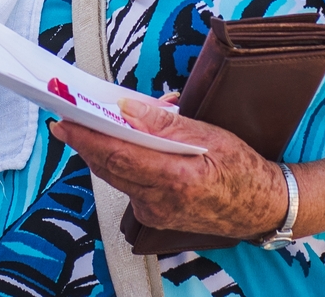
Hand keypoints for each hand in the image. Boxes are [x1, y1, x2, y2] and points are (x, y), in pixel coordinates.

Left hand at [52, 99, 290, 239]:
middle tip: (64, 116)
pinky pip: (127, 185)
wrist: (260, 208)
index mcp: (177, 178)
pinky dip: (120, 163)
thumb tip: (127, 107)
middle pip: (110, 167)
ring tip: (85, 124)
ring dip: (100, 150)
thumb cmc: (241, 168)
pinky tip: (118, 144)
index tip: (64, 121)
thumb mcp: (210, 134)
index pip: (119, 156)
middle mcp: (161, 201)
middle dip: (84, 141)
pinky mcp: (154, 216)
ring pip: (115, 176)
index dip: (87, 138)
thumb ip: (164, 122)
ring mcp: (155, 212)